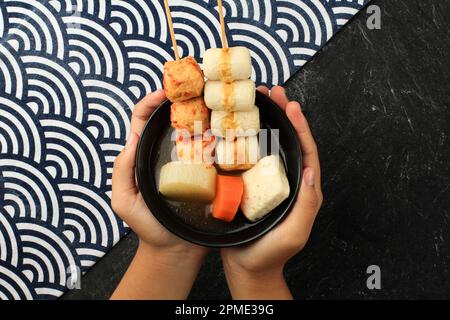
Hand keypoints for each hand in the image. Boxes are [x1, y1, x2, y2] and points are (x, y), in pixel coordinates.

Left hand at [111, 91, 206, 298]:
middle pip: (172, 118)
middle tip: (196, 86)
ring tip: (214, 99)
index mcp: (144, 154)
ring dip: (203, 111)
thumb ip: (122, 172)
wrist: (177, 249)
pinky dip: (220, 133)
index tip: (164, 94)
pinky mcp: (209, 171)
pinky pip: (215, 148)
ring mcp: (191, 160)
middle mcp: (168, 152)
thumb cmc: (148, 226)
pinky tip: (229, 125)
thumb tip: (131, 139)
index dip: (150, 103)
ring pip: (196, 128)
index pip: (143, 120)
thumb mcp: (124, 201)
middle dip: (182, 98)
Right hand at [221, 86, 322, 299]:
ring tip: (259, 99)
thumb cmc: (271, 254)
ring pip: (271, 144)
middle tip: (273, 91)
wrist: (247, 267)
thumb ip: (307, 205)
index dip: (301, 127)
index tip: (292, 105)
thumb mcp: (294, 232)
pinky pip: (251, 156)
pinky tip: (238, 125)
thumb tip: (310, 170)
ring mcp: (269, 181)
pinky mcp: (251, 183)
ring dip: (267, 120)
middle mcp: (288, 180)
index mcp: (303, 189)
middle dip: (284, 114)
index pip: (307, 151)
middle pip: (289, 140)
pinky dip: (247, 136)